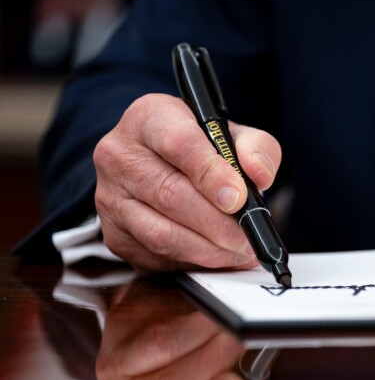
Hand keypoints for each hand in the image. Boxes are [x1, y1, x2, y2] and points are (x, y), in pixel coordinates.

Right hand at [93, 93, 281, 271]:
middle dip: (219, 223)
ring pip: (162, 233)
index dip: (212, 174)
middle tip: (248, 235)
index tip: (239, 198)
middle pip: (171, 195)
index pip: (178, 143)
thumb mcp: (231, 135)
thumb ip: (255, 146)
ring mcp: (111, 197)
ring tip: (240, 250)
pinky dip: (195, 262)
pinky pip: (157, 256)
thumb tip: (259, 174)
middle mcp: (120, 155)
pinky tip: (218, 256)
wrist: (161, 166)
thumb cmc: (199, 148)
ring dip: (209, 249)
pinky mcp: (114, 234)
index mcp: (149, 118)